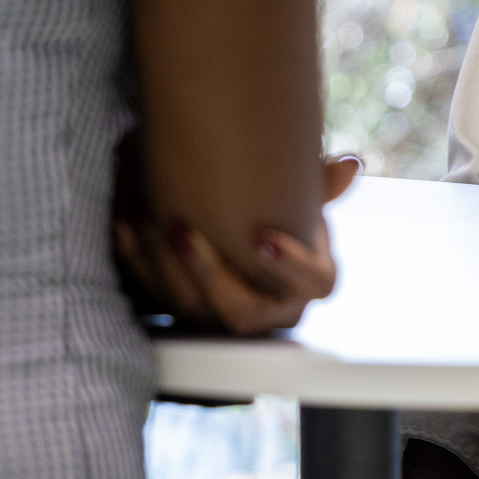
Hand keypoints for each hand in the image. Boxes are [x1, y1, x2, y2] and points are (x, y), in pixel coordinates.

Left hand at [114, 154, 360, 332]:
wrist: (236, 229)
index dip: (289, 264)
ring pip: (191, 308)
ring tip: (151, 217)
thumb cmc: (277, 211)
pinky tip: (126, 222)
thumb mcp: (299, 198)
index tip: (263, 235)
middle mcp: (268, 310)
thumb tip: (352, 164)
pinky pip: (155, 296)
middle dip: (210, 273)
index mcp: (307, 282)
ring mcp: (221, 315)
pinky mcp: (182, 310)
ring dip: (165, 265)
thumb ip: (320, 185)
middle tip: (185, 231)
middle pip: (243, 313)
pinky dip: (137, 259)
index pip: (312, 285)